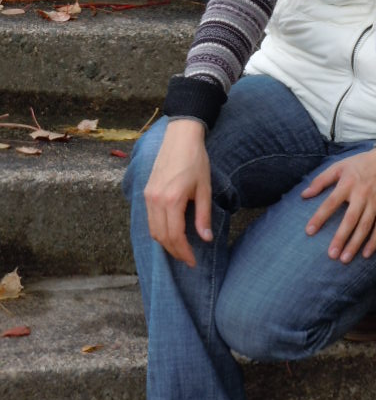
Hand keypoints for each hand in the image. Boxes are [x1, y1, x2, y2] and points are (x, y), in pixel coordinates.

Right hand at [143, 119, 211, 266]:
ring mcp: (148, 196)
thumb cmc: (196, 161)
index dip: (183, 252)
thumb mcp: (204, 188)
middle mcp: (155, 200)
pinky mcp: (146, 192)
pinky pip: (149, 219)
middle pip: (161, 237)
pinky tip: (170, 233)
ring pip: (152, 230)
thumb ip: (203, 215)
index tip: (193, 262)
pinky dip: (158, 231)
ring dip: (165, 243)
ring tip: (180, 249)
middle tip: (188, 259)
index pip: (175, 236)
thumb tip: (206, 239)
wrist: (180, 138)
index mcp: (171, 200)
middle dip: (174, 251)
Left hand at [302, 148, 375, 262]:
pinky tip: (367, 254)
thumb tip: (304, 195)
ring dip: (356, 243)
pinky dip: (375, 241)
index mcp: (347, 184)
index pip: (330, 203)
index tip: (309, 231)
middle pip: (350, 219)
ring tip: (345, 258)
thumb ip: (321, 180)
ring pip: (365, 226)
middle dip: (341, 238)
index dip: (320, 217)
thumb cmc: (361, 163)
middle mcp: (362, 195)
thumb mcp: (339, 166)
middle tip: (331, 254)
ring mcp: (375, 203)